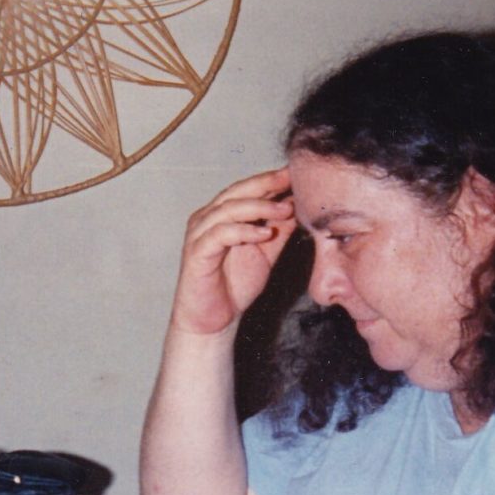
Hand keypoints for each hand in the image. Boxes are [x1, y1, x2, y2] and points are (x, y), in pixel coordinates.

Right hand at [170, 167, 295, 335]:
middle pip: (236, 191)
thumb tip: (297, 207)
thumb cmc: (233, 285)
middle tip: (290, 179)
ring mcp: (199, 233)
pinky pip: (220, 234)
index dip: (270, 180)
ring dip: (258, 207)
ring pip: (228, 209)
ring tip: (285, 209)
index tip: (295, 174)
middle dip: (265, 184)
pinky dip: (243, 230)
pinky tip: (265, 233)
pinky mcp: (197, 252)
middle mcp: (207, 218)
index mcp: (221, 215)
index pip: (246, 189)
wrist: (213, 321)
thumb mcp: (264, 253)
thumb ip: (278, 230)